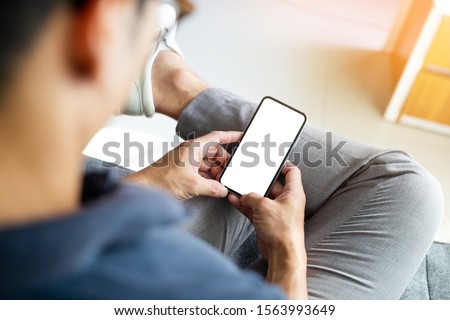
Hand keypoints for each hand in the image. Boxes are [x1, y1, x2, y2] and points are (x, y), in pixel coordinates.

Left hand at [124, 131, 241, 199]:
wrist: (143, 188)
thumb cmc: (161, 181)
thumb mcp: (192, 185)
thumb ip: (212, 188)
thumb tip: (223, 190)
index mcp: (193, 147)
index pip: (217, 137)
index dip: (231, 135)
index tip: (243, 136)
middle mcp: (190, 151)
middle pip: (215, 153)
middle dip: (224, 163)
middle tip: (230, 175)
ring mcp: (186, 161)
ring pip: (208, 163)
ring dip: (216, 173)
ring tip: (220, 184)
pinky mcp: (183, 170)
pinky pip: (201, 171)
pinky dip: (208, 178)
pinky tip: (212, 187)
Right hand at [228, 163, 307, 298]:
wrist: (282, 254)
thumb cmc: (282, 230)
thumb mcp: (264, 206)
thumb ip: (252, 197)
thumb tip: (246, 195)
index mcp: (293, 193)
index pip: (292, 172)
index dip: (282, 165)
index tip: (271, 161)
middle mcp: (286, 201)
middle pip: (272, 185)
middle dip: (258, 181)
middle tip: (247, 174)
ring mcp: (276, 212)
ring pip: (260, 198)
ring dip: (248, 194)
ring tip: (236, 188)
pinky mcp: (267, 222)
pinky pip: (254, 209)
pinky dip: (245, 205)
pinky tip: (234, 200)